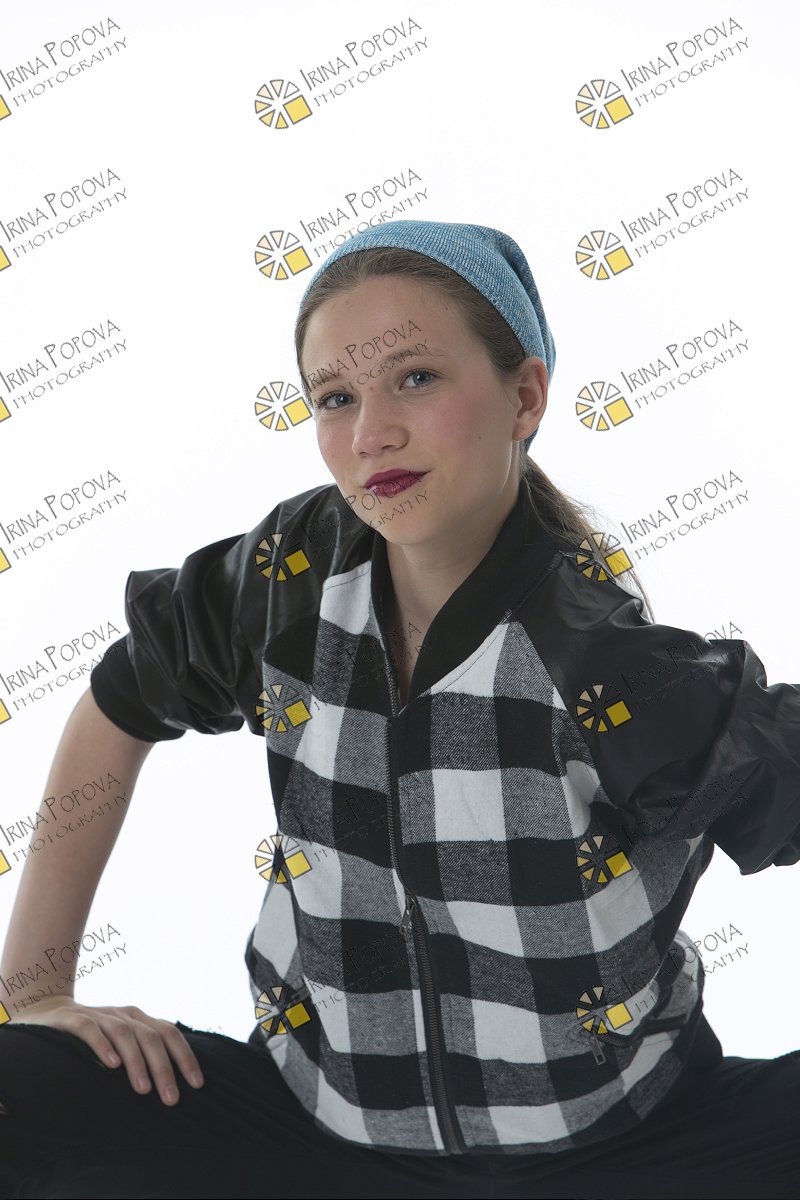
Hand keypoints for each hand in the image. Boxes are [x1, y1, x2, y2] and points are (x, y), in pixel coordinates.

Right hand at [11, 996, 204, 1104]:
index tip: (198, 1084)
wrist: (45, 1011)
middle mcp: (123, 1014)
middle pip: (151, 1036)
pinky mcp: (71, 1018)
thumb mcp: (119, 1043)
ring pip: (124, 1033)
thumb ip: (140, 1056)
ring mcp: (98, 1014)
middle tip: (172, 1100)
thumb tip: (170, 1088)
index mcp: (138, 1019)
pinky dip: (102, 1045)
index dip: (185, 1057)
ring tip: (144, 1090)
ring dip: (136, 1062)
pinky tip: (111, 1066)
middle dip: (165, 1068)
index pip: (169, 1033)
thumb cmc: (90, 1037)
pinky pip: (90, 1029)